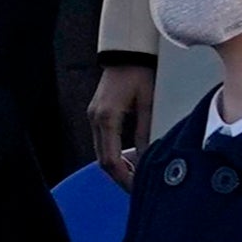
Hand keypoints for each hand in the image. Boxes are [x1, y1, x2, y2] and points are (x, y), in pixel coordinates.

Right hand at [86, 61, 154, 187]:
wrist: (126, 52)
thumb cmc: (140, 73)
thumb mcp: (148, 103)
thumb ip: (145, 132)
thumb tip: (147, 158)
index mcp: (107, 118)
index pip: (111, 160)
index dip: (124, 178)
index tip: (137, 189)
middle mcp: (96, 119)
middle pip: (103, 160)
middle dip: (120, 177)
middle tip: (137, 189)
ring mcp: (93, 117)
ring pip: (101, 152)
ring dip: (116, 167)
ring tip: (135, 177)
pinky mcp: (97, 114)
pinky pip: (102, 142)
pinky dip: (113, 155)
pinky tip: (129, 160)